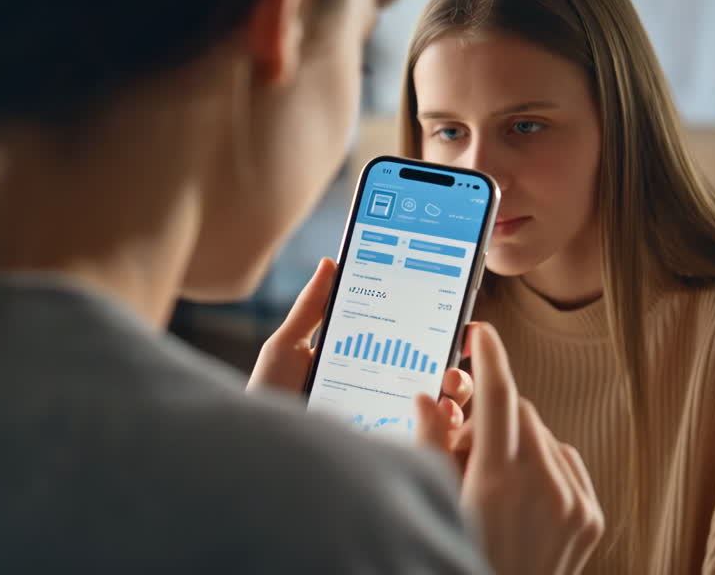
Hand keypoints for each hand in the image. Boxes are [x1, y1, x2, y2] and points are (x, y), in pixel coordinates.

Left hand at [248, 259, 473, 425]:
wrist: (254, 444)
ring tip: (452, 384)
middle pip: (435, 380)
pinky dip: (441, 429)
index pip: (413, 350)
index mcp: (366, 367)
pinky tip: (440, 415)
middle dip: (458, 366)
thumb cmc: (269, 396)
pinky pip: (424, 444)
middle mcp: (382, 397)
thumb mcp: (288, 348)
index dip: (441, 336)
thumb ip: (312, 308)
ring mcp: (385, 426)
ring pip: (440, 412)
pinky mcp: (384, 451)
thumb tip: (331, 263)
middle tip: (460, 352)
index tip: (460, 321)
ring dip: (458, 394)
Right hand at [418, 323, 603, 574]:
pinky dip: (545, 464)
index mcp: (498, 484)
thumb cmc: (465, 559)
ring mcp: (573, 504)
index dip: (489, 359)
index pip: (496, 400)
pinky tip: (523, 493)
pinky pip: (567, 461)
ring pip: (544, 435)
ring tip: (493, 483)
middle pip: (520, 413)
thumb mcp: (438, 505)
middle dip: (492, 419)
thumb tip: (428, 399)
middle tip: (465, 451)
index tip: (483, 335)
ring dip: (519, 443)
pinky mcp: (590, 517)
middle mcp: (542, 489)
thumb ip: (432, 447)